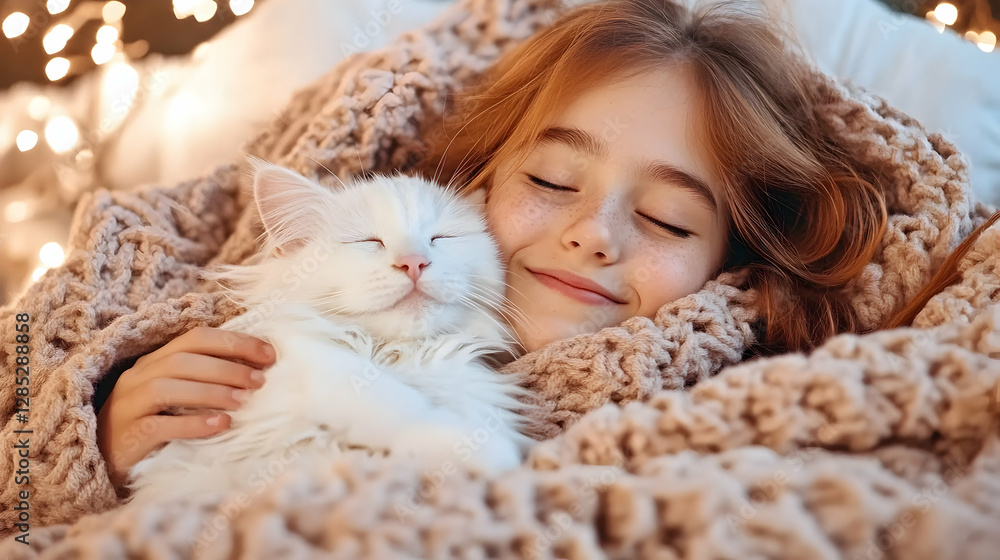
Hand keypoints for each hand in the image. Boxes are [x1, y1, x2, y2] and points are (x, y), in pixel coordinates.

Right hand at [96, 326, 275, 496]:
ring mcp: (128, 405)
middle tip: (260, 381)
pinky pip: (157, 426)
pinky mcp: (127, 436)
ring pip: (166, 388)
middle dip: (227, 367)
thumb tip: (258, 370)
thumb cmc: (154, 423)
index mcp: (155, 360)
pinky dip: (192, 424)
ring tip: (244, 401)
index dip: (235, 342)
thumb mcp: (179, 396)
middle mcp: (138, 376)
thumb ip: (206, 379)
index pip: (196, 338)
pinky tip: (220, 424)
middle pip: (182, 360)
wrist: (106, 460)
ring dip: (211, 392)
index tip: (270, 355)